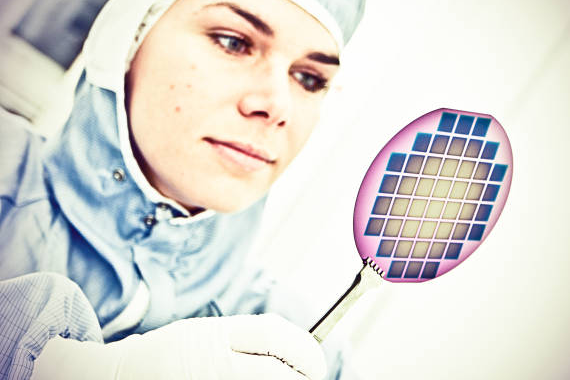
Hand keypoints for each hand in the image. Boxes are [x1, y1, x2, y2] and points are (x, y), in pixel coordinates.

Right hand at [31, 313, 325, 379]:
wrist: (117, 377)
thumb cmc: (171, 354)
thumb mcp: (209, 332)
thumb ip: (248, 336)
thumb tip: (298, 346)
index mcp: (214, 335)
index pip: (274, 335)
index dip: (305, 348)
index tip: (316, 359)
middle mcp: (212, 364)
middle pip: (276, 373)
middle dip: (304, 376)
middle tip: (311, 377)